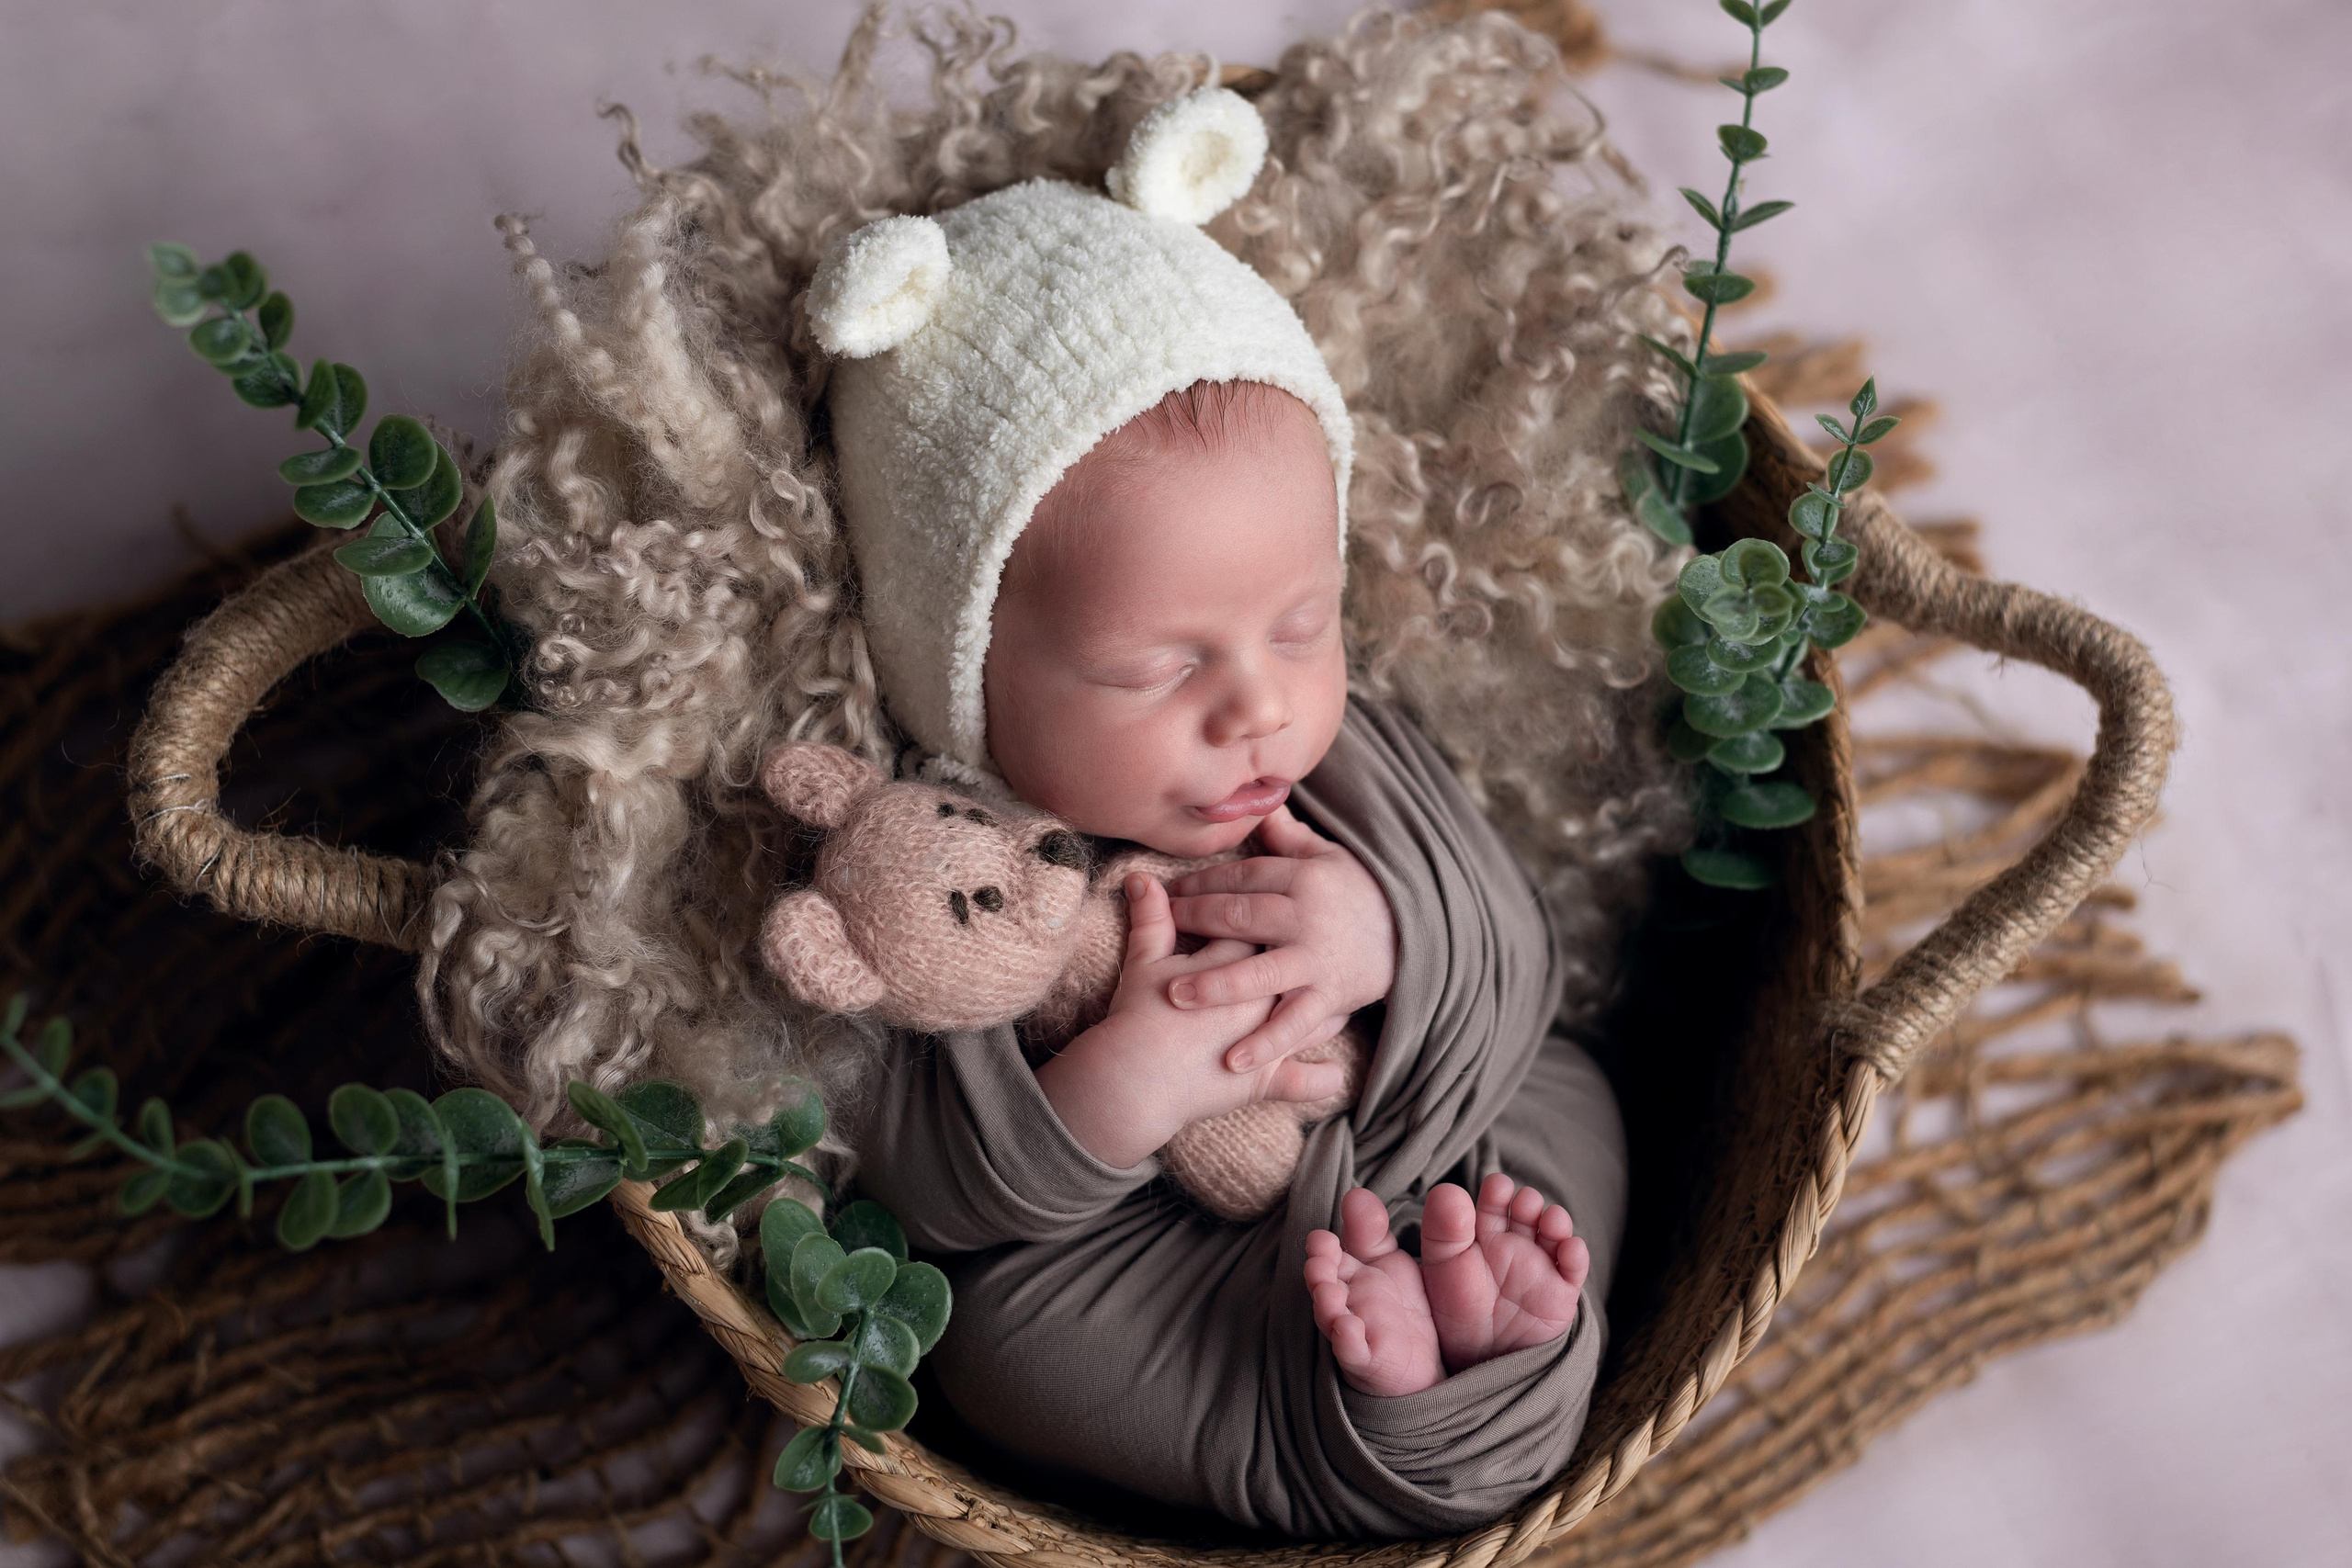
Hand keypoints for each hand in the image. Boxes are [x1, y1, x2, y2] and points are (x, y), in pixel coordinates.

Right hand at [1034, 873, 1352, 1168]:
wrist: (1134, 1082)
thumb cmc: (1137, 1018)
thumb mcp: (1142, 964)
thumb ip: (1150, 919)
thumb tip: (1141, 878)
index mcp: (1236, 963)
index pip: (1260, 929)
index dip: (1262, 919)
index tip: (1269, 912)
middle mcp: (1263, 999)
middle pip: (1291, 968)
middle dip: (1300, 957)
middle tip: (1307, 945)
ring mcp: (1269, 1040)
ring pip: (1310, 1019)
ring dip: (1326, 1009)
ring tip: (1334, 999)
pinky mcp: (1267, 1083)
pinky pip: (1305, 1083)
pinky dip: (1319, 1080)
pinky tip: (1333, 1073)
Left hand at [1164, 803, 1396, 1073]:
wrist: (1417, 935)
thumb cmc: (1363, 894)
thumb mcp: (1330, 857)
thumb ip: (1289, 837)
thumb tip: (1258, 805)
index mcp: (1303, 878)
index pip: (1241, 876)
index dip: (1200, 883)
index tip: (1166, 892)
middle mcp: (1306, 917)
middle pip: (1240, 917)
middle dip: (1195, 922)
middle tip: (1159, 930)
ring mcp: (1317, 960)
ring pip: (1260, 972)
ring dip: (1216, 984)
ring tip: (1175, 994)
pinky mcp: (1331, 997)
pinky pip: (1294, 1022)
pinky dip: (1265, 1043)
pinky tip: (1233, 1060)